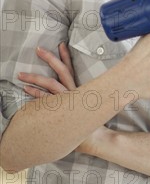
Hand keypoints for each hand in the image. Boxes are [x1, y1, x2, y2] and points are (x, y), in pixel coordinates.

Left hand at [18, 42, 107, 156]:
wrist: (95, 139)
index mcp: (80, 89)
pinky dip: (35, 93)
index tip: (60, 44)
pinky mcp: (61, 112)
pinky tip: (26, 89)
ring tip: (21, 75)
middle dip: (50, 58)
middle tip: (38, 49)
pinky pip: (45, 100)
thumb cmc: (89, 123)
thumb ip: (79, 97)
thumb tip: (71, 92)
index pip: (72, 68)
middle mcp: (74, 92)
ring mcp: (67, 101)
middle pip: (61, 70)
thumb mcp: (87, 105)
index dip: (66, 56)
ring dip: (35, 78)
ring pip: (50, 84)